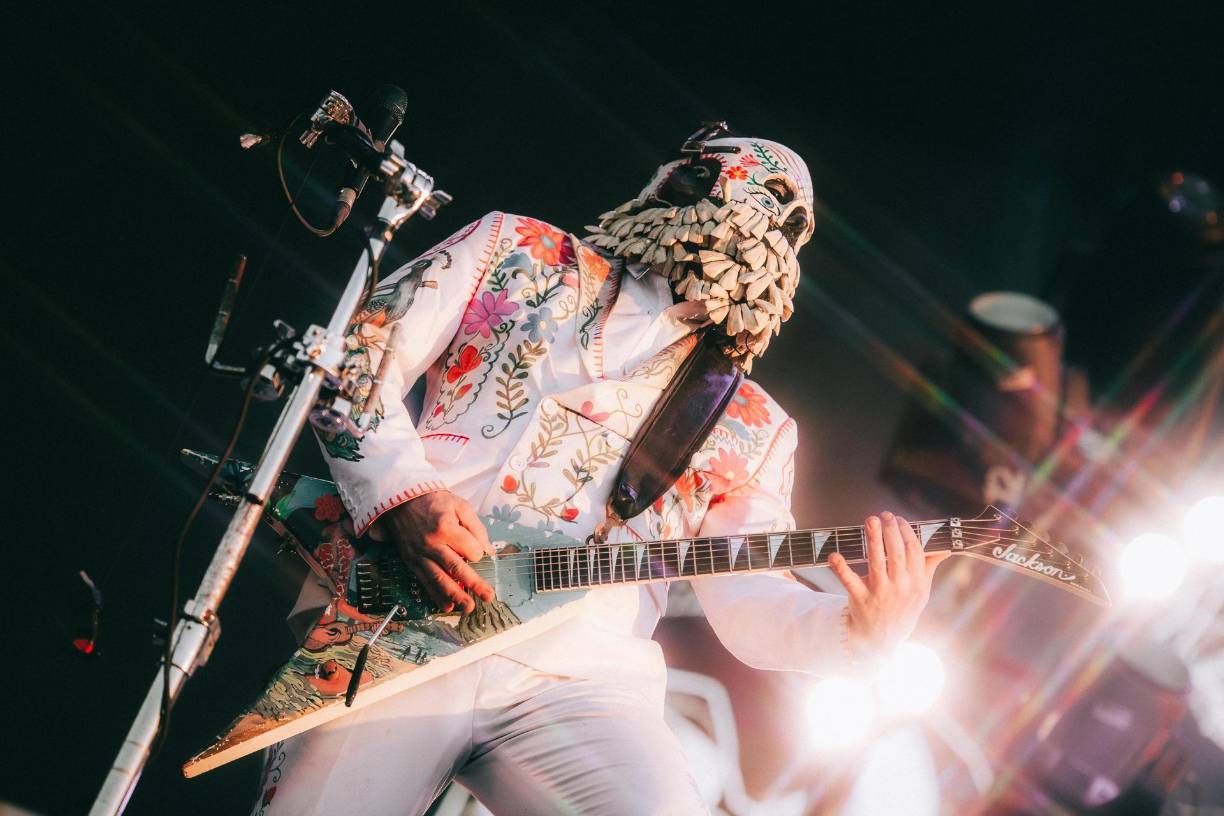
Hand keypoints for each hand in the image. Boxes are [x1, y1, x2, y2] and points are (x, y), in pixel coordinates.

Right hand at [377, 491, 494, 612]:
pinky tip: (447, 606)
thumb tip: (489, 550)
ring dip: (455, 596)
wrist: (400, 501)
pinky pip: (424, 581)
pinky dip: (436, 595)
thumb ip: (476, 527)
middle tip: (488, 596)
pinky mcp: (411, 562)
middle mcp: (432, 544)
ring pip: (439, 579)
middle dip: (474, 584)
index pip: (470, 549)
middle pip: (456, 568)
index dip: (479, 553)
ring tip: (469, 607)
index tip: (480, 553)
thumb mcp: (459, 505)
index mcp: (445, 527)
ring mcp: (420, 555)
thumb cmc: (432, 501)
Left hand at [828, 511, 948, 658]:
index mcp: (917, 582)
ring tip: (870, 521)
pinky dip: (841, 568)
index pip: (914, 552)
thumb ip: (929, 566)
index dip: (906, 533)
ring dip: (873, 540)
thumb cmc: (902, 608)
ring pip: (876, 562)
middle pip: (896, 554)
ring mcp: (880, 593)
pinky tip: (835, 555)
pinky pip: (850, 581)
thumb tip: (945, 546)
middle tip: (884, 515)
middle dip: (891, 531)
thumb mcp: (921, 591)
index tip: (899, 519)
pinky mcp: (861, 599)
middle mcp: (900, 587)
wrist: (882, 639)